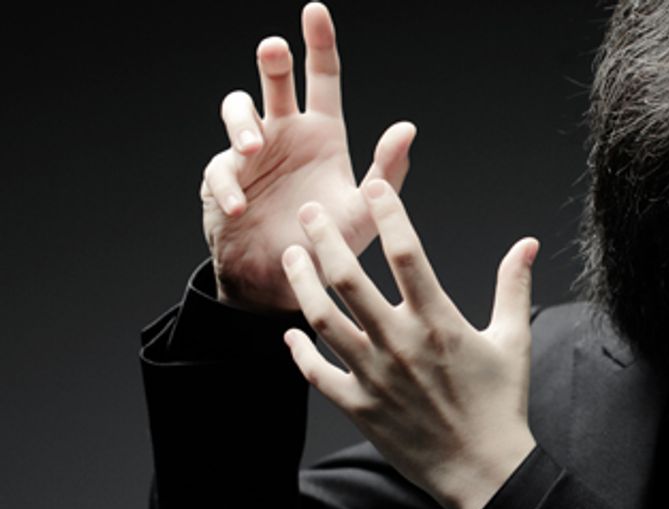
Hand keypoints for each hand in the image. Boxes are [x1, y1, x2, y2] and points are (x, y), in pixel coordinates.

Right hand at [200, 2, 414, 310]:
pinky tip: (241, 205)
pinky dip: (229, 185)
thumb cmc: (330, 242)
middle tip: (275, 49)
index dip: (319, 44)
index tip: (315, 11)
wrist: (286, 280)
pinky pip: (220, 170)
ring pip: (237, 111)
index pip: (322, 78)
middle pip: (275, 81)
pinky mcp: (224, 180)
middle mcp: (285, 133)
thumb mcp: (366, 209)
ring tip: (254, 146)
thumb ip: (387, 171)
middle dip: (273, 61)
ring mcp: (251, 154)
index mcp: (322, 133)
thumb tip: (407, 128)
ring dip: (242, 121)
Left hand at [281, 179, 538, 508]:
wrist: (484, 471)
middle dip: (324, 238)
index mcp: (439, 322)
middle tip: (310, 213)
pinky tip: (291, 334)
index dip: (387, 213)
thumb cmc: (502, 405)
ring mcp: (374, 375)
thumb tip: (526, 243)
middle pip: (348, 278)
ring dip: (301, 283)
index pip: (406, 253)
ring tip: (292, 257)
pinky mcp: (359, 406)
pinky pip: (317, 372)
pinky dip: (298, 351)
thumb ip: (512, 286)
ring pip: (322, 319)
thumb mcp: (514, 340)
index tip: (373, 187)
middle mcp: (400, 343)